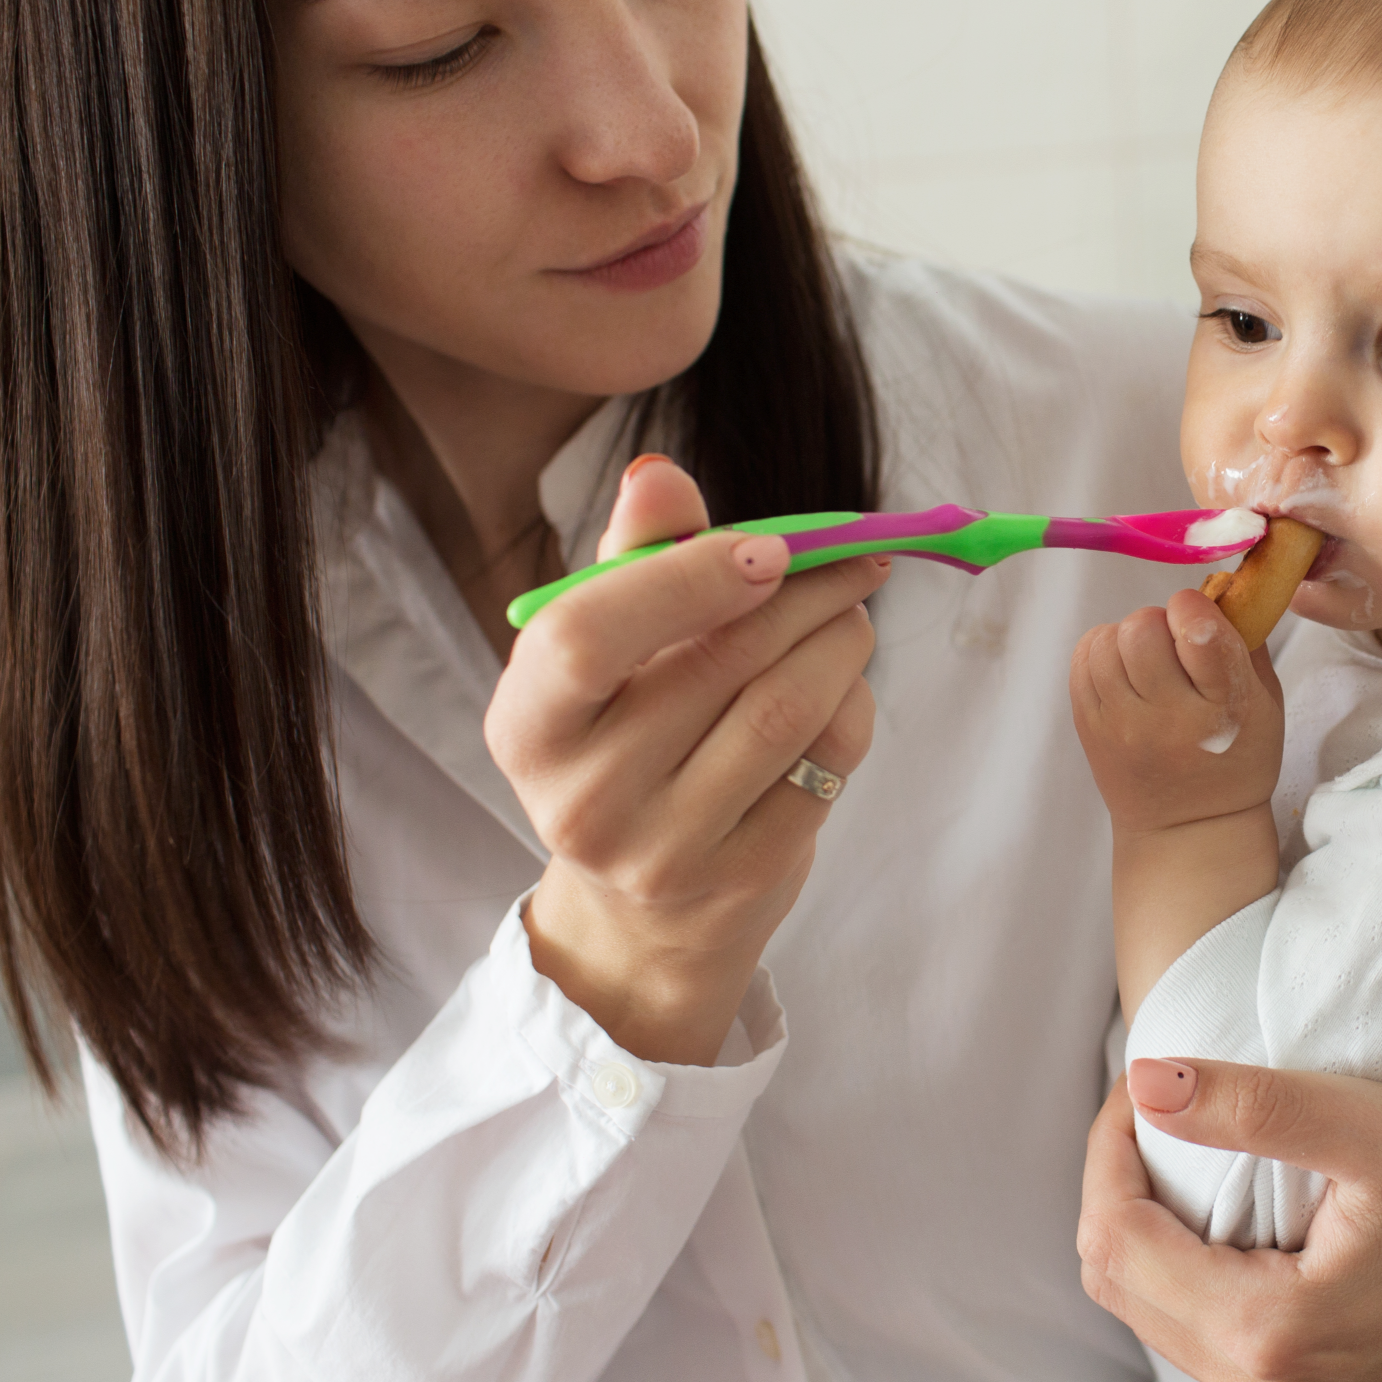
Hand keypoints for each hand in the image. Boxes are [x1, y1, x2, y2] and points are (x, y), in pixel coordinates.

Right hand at [485, 455, 882, 1064]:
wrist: (644, 907)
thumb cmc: (626, 738)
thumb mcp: (609, 650)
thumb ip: (635, 557)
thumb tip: (658, 474)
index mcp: (528, 726)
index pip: (588, 636)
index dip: (686, 578)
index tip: (768, 546)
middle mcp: (581, 799)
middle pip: (718, 664)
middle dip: (805, 591)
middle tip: (852, 554)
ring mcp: (663, 852)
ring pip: (787, 710)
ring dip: (841, 638)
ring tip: (852, 609)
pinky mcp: (743, 879)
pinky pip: (827, 763)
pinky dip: (851, 704)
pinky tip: (842, 685)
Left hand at [1068, 589, 1282, 833]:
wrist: (1187, 829)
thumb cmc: (1236, 759)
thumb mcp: (1266, 704)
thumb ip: (1247, 642)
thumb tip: (1221, 588)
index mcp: (1222, 710)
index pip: (1197, 632)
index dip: (1193, 608)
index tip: (1197, 617)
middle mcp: (1165, 718)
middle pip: (1141, 628)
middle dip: (1159, 623)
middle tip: (1173, 646)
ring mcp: (1120, 725)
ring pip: (1107, 640)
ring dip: (1128, 637)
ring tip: (1146, 660)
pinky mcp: (1089, 728)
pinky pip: (1082, 659)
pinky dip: (1102, 651)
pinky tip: (1123, 669)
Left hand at [1077, 1059, 1381, 1381]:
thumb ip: (1257, 1105)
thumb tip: (1146, 1080)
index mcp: (1271, 1339)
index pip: (1117, 1242)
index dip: (1108, 1151)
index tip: (1140, 1081)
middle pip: (1125, 1290)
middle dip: (1119, 1192)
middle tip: (1152, 1111)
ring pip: (1163, 1322)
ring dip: (1154, 1236)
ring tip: (1186, 1153)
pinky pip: (1216, 1349)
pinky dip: (1199, 1279)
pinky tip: (1231, 1221)